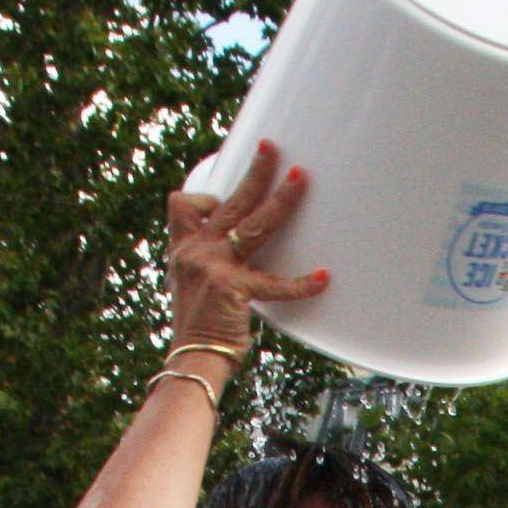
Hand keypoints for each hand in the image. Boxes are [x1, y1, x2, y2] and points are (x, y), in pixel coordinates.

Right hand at [162, 141, 323, 355]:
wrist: (191, 359)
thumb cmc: (199, 327)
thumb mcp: (193, 285)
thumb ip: (210, 262)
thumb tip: (237, 251)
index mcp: (184, 249)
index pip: (184, 204)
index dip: (207, 196)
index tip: (224, 195)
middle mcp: (196, 251)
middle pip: (230, 201)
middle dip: (254, 171)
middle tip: (273, 148)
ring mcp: (214, 267)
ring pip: (254, 224)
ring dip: (281, 199)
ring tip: (301, 179)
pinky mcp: (234, 289)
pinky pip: (275, 282)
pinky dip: (302, 282)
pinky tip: (323, 277)